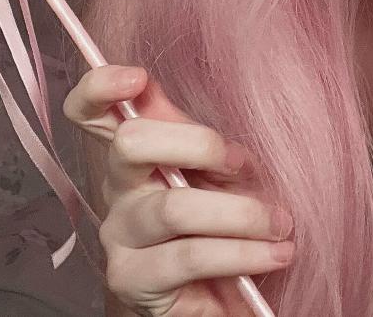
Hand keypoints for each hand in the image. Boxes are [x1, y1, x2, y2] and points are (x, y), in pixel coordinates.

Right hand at [64, 64, 294, 316]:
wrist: (224, 296)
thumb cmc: (228, 223)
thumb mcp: (225, 173)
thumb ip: (212, 146)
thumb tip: (220, 135)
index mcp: (138, 151)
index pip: (92, 110)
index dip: (100, 86)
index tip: (137, 78)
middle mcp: (118, 187)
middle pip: (130, 143)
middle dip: (199, 143)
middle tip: (245, 164)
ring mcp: (120, 233)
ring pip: (173, 206)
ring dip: (241, 213)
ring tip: (281, 226)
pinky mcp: (131, 278)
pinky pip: (190, 255)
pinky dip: (242, 252)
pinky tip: (274, 254)